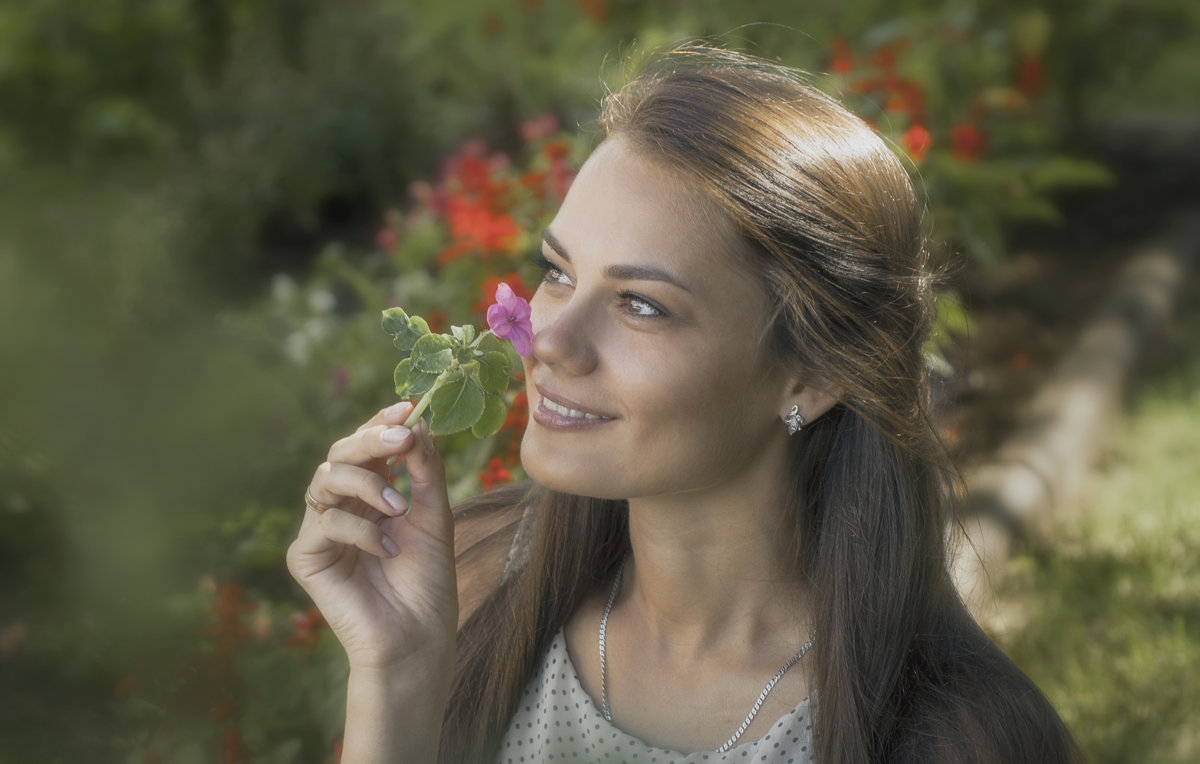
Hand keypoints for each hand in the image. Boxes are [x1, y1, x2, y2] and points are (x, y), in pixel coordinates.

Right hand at [286, 401, 457, 673]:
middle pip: (340, 454)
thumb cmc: (428, 580)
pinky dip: (360, 530)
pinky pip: (324, 522)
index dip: (381, 422)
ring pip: (325, 478)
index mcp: (371, 493)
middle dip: (370, 441)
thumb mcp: (434, 515)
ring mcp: (320, 530)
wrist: (418, 636)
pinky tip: (387, 550)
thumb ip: (425, 469)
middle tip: (400, 439)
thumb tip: (417, 420)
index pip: (367, 446)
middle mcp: (341, 506)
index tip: (406, 407)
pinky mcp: (306, 557)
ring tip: (400, 509)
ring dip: (367, 485)